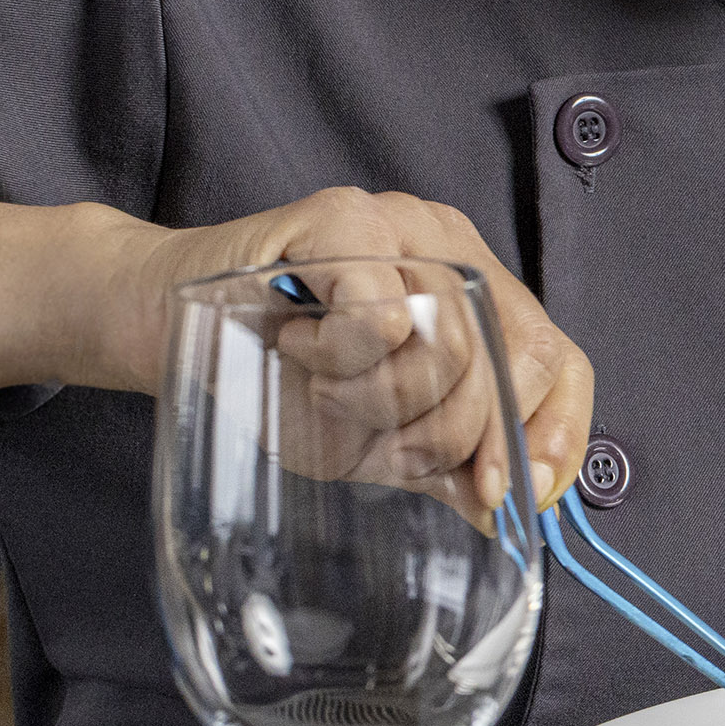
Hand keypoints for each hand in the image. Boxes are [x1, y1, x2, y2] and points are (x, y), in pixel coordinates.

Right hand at [75, 188, 592, 528]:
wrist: (162, 323)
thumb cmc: (274, 376)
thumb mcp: (375, 436)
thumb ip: (446, 463)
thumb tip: (512, 507)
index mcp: (480, 297)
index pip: (562, 362)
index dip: (555, 433)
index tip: (516, 495)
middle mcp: (456, 248)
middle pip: (514, 357)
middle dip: (455, 432)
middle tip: (389, 450)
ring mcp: (405, 224)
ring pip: (450, 343)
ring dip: (379, 399)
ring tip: (324, 388)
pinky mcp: (348, 218)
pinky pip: (382, 316)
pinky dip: (339, 359)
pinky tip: (299, 349)